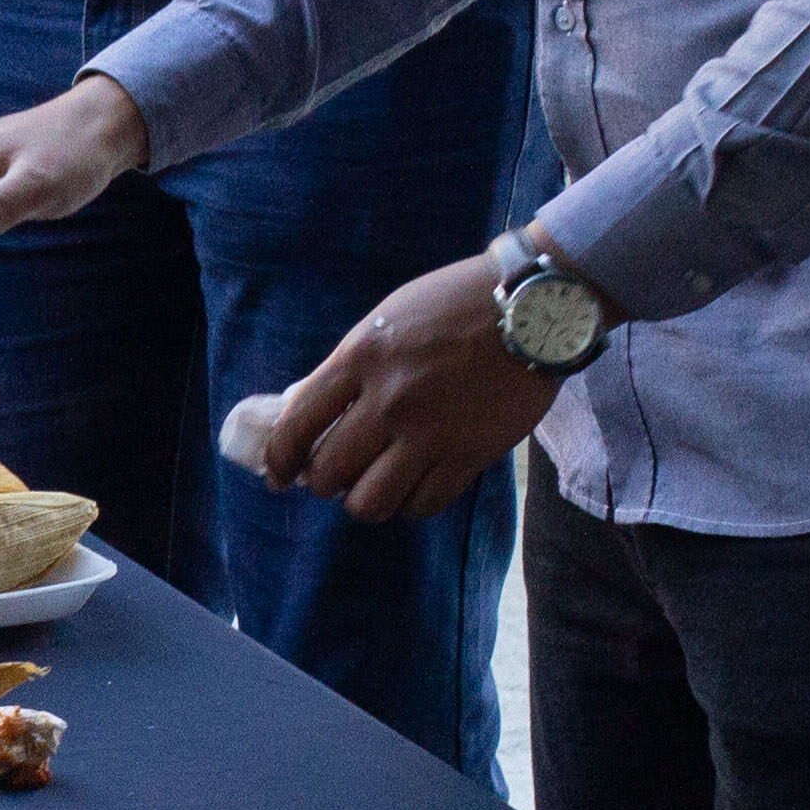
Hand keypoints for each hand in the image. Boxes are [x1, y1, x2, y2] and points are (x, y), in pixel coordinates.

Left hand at [258, 248, 566, 522]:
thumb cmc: (453, 306)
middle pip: (329, 472)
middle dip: (321, 482)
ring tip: (371, 487)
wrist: (532, 309)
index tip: (277, 475)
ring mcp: (431, 432)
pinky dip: (410, 503)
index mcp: (361, 358)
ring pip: (371, 502)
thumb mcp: (385, 319)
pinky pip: (423, 504)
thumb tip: (310, 414)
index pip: (298, 424)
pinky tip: (412, 487)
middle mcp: (390, 400)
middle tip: (332, 477)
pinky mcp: (470, 455)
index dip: (279, 459)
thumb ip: (349, 367)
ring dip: (363, 501)